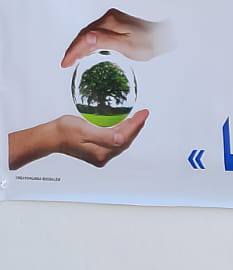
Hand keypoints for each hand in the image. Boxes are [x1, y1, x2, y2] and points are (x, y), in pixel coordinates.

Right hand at [9, 110, 149, 168]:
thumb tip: (121, 139)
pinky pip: (114, 141)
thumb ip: (104, 136)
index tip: (144, 113)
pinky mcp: (97, 152)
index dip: (136, 124)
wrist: (51, 137)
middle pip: (125, 140)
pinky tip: (123, 125)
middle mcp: (102, 156)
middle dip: (136, 126)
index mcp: (101, 152)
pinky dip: (121, 132)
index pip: (125, 137)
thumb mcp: (84, 130)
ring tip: (137, 118)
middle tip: (143, 113)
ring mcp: (100, 155)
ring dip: (130, 129)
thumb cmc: (64, 131)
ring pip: (121, 141)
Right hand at [60, 9, 169, 67]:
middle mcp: (109, 18)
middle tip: (66, 63)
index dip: (73, 51)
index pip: (84, 37)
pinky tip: (87, 50)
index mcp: (110, 22)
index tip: (65, 63)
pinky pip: (97, 32)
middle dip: (74, 49)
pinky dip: (90, 42)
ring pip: (90, 33)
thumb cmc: (150, 43)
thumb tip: (87, 37)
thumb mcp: (128, 46)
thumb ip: (106, 41)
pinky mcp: (117, 23)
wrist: (164, 37)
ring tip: (73, 59)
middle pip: (85, 34)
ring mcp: (113, 19)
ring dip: (81, 45)